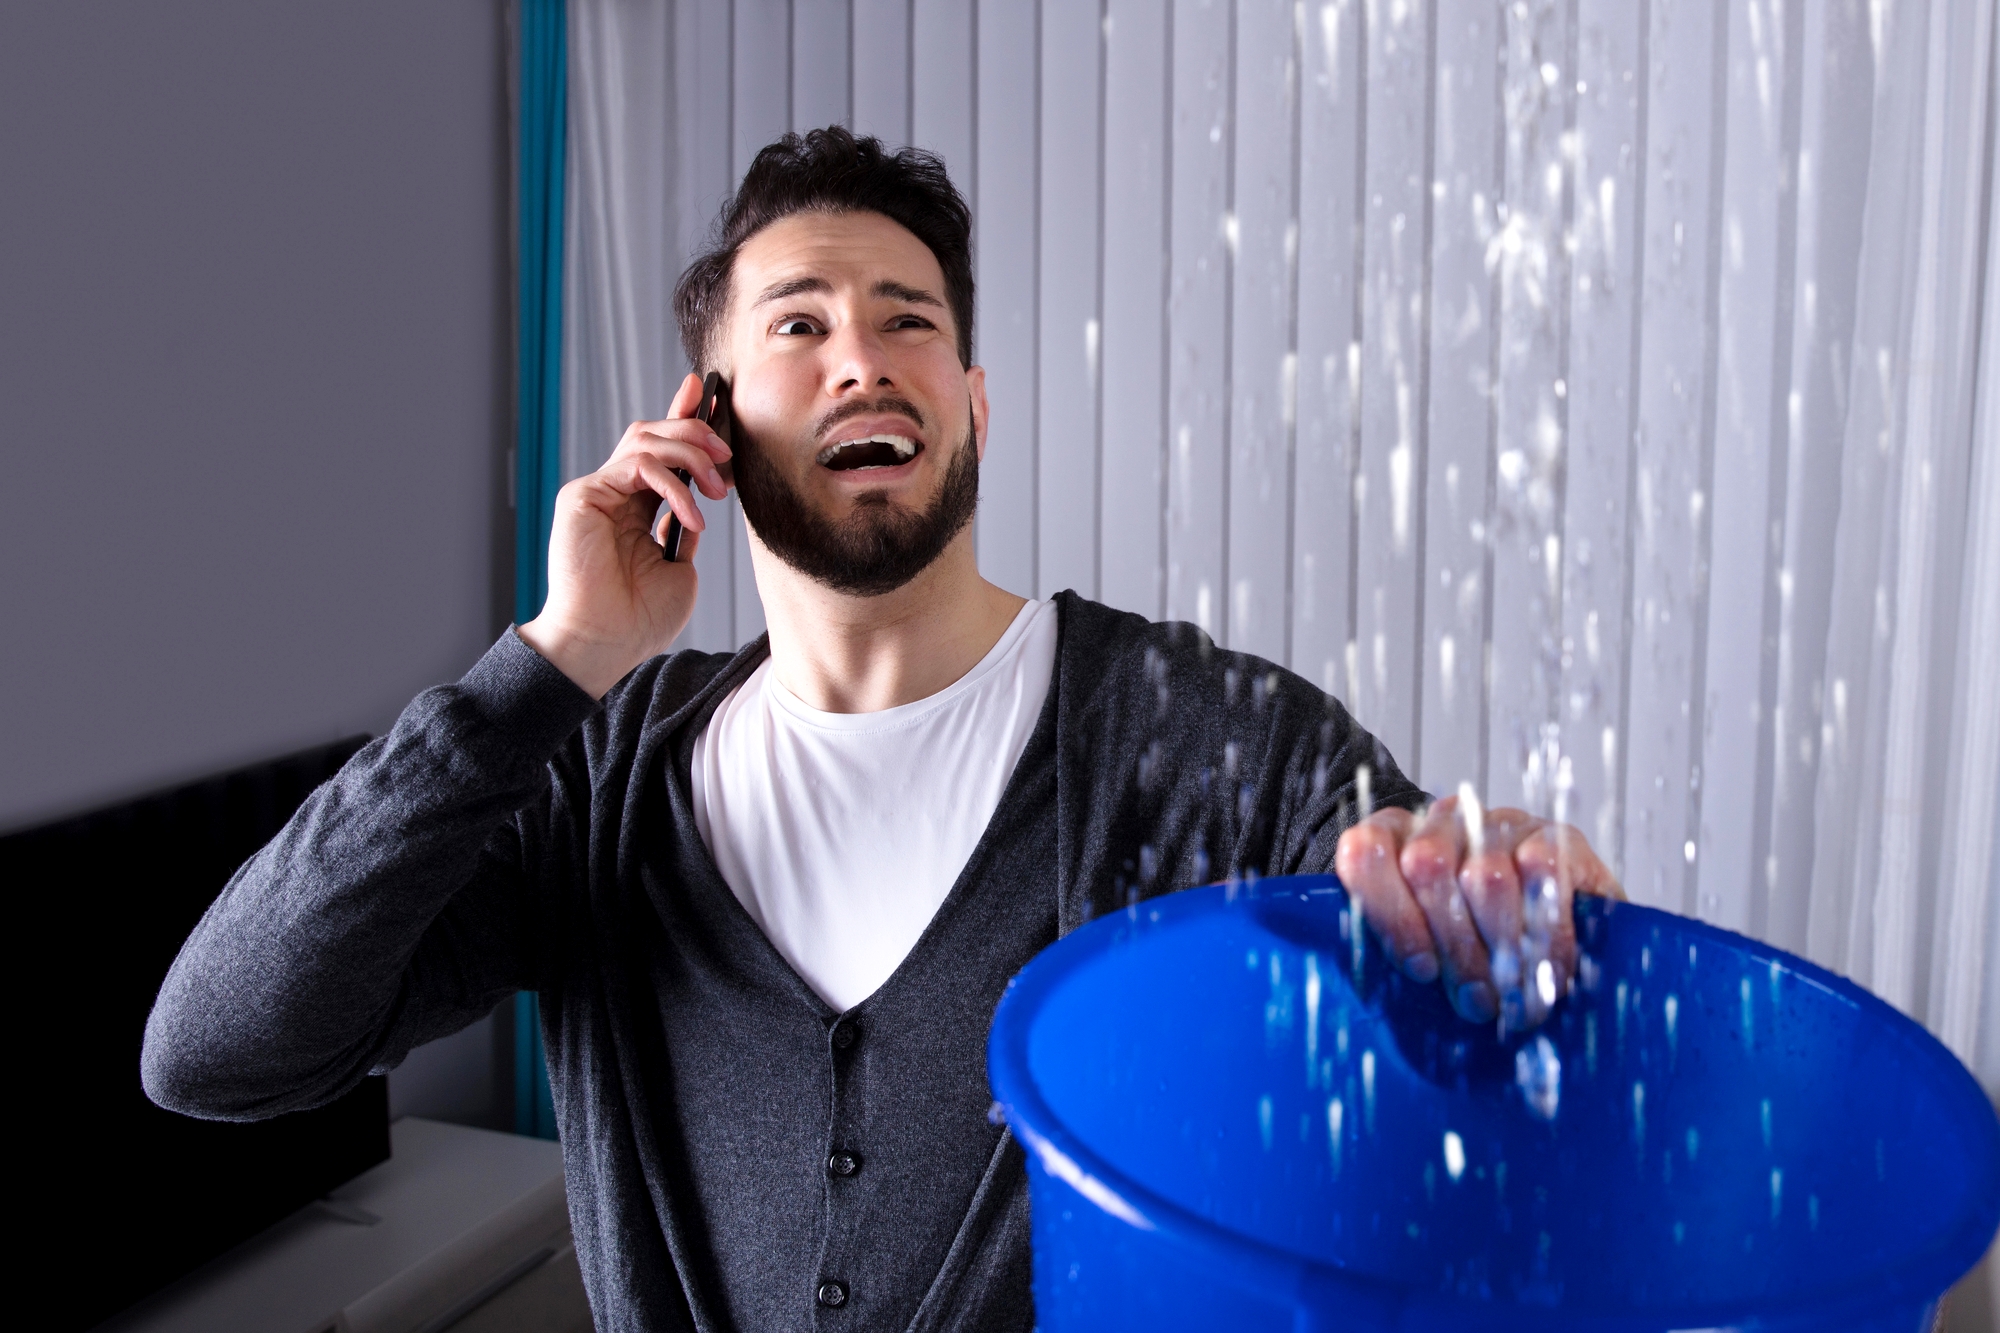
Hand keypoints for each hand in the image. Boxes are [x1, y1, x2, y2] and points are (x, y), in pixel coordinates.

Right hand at [518, 372, 732, 697]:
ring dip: (691, 454)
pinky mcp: (583, 495)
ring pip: (646, 438)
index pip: (659, 451)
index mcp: (635, 508)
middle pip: (653, 433)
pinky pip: (637, 465)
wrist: (605, 644)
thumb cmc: (638, 619)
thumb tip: (701, 503)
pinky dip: (673, 484)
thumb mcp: (680, 570)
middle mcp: (614, 494)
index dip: (681, 416)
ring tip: (716, 490)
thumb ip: (685, 531)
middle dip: (697, 432)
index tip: (708, 393)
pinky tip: (690, 516)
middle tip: (727, 458)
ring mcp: (597, 492)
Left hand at [1333, 794, 1623, 1029]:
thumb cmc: (1472, 947)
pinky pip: (1542, 871)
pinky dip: (1547, 931)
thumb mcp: (1428, 954)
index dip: (1389, 913)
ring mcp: (1498, 824)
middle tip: (1476, 1003)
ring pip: (1485, 876)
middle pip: (1427, 868)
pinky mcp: (1553, 834)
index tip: (1420, 970)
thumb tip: (1392, 1015)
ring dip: (1500, 948)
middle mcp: (1442, 823)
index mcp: (1392, 841)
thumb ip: (1403, 962)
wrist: (1555, 918)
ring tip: (1514, 999)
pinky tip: (1551, 969)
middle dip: (1455, 948)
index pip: (1365, 854)